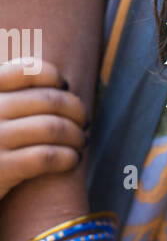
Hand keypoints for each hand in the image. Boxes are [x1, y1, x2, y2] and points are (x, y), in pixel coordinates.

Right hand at [0, 58, 87, 199]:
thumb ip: (16, 98)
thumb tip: (63, 86)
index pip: (25, 71)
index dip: (52, 77)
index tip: (64, 88)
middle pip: (48, 100)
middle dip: (75, 109)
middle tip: (84, 121)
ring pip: (52, 128)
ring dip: (76, 135)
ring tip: (81, 142)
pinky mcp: (1, 169)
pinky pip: (46, 157)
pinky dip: (67, 157)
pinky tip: (73, 160)